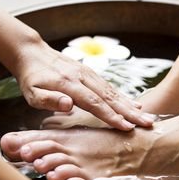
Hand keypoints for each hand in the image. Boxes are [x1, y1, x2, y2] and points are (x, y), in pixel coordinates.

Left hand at [11, 41, 155, 130]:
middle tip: (147, 123)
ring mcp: (89, 75)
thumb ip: (48, 100)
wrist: (33, 53)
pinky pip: (110, 88)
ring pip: (113, 92)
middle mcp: (83, 78)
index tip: (127, 127)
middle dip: (130, 112)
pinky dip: (123, 97)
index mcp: (69, 85)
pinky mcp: (91, 74)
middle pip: (110, 98)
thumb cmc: (31, 78)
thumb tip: (68, 104)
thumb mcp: (31, 92)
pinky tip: (134, 104)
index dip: (111, 116)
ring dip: (130, 105)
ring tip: (146, 115)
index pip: (94, 103)